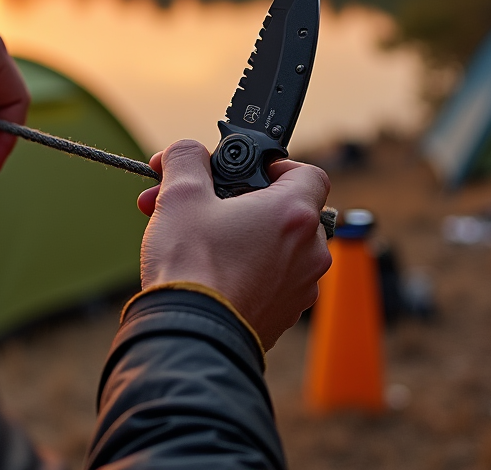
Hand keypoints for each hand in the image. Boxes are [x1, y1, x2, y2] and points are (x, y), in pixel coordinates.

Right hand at [136, 140, 331, 349]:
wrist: (191, 338)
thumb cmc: (192, 266)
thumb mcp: (181, 195)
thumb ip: (187, 158)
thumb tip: (186, 151)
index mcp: (294, 214)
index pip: (310, 173)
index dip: (277, 167)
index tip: (246, 173)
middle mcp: (309, 252)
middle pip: (284, 211)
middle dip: (239, 202)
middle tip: (197, 203)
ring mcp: (300, 288)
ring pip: (274, 248)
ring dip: (237, 235)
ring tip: (190, 238)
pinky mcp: (283, 316)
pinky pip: (268, 280)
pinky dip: (242, 269)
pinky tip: (204, 270)